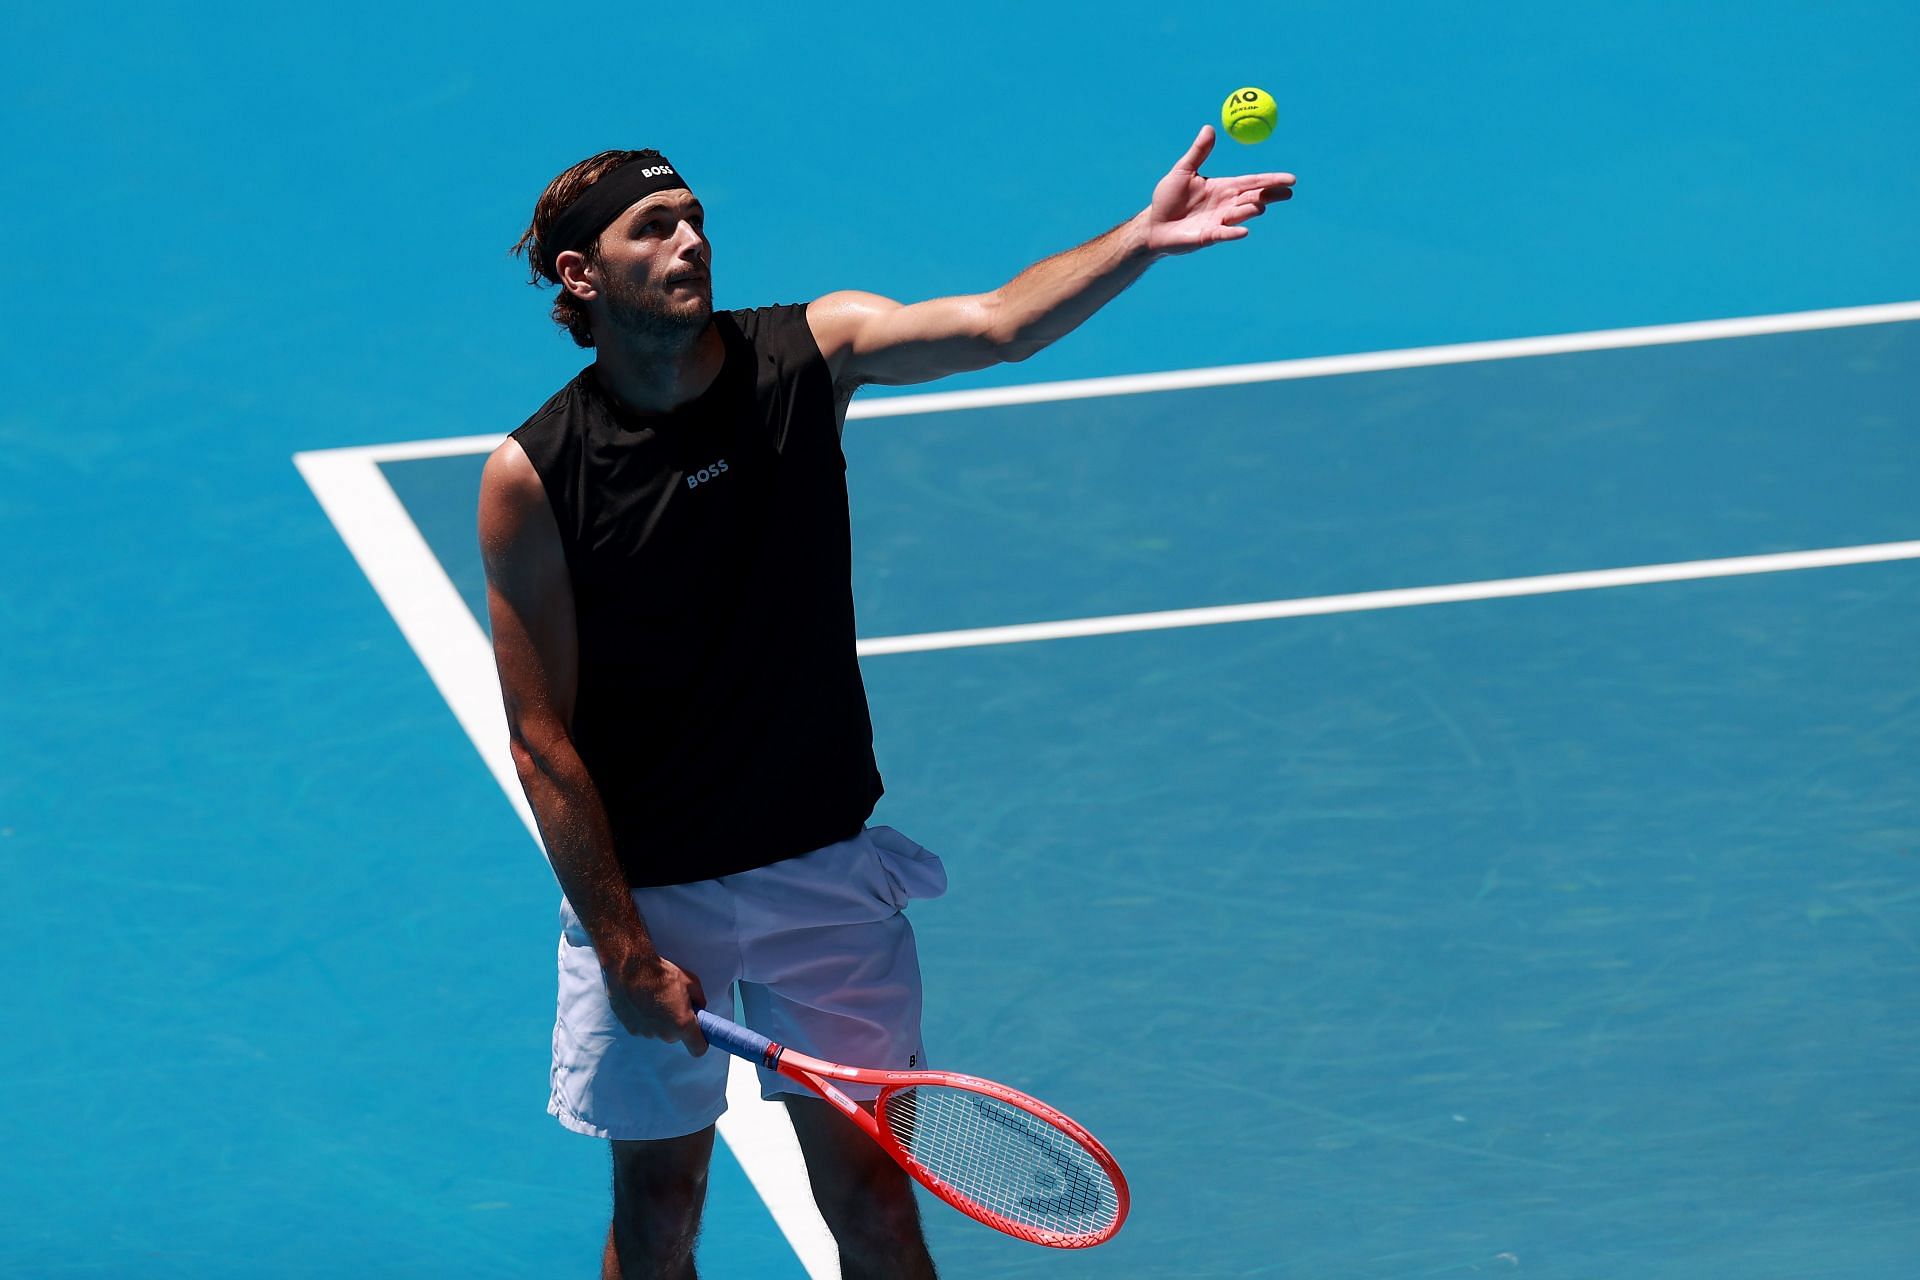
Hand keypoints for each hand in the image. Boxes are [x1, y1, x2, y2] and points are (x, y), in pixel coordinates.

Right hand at [605, 951, 708, 1055]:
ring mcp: (647, 1033)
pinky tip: (642, 1002)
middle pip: (676, 1036)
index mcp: (682, 1024)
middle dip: (677, 1023)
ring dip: (659, 1021)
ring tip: (655, 1000)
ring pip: (659, 1031)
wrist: (631, 969)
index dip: (700, 1041)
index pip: (698, 1048)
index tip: (699, 1033)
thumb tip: (698, 1007)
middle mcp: (665, 1033)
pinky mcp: (632, 1029)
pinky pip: (644, 1028)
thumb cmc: (661, 974)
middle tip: (674, 1004)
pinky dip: (644, 1019)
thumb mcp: (691, 982)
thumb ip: (699, 999)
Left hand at [1144, 125, 1294, 256]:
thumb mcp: (1183, 171)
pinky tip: (1243, 230)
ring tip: (1258, 204)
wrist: (1154, 224)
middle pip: (1255, 198)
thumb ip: (1198, 152)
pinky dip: (1233, 232)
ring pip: (1242, 214)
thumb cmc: (1168, 198)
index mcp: (1224, 187)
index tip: (1291, 179)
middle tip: (1288, 192)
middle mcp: (1226, 205)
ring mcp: (1219, 221)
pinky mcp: (1208, 236)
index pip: (1253, 182)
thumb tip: (1209, 127)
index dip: (1271, 180)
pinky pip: (1223, 234)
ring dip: (1251, 209)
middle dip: (1271, 195)